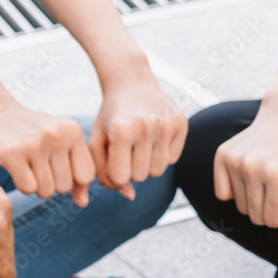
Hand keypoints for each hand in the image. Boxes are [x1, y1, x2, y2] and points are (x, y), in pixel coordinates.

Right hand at [0, 97, 95, 207]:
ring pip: (46, 191)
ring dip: (36, 186)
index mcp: (73, 131)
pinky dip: (21, 185)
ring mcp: (34, 144)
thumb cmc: (32, 133)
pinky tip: (16, 168)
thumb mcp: (61, 144)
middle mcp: (57, 135)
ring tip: (27, 165)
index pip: (86, 177)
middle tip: (37, 164)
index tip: (57, 168)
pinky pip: (28, 189)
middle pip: (65, 187)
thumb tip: (83, 203)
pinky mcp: (12, 153)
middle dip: (51, 183)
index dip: (72, 180)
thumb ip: (77, 173)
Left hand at [90, 77, 186, 200]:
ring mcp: (166, 125)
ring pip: (158, 171)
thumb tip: (131, 196)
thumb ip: (103, 175)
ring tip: (140, 145)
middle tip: (126, 148)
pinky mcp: (181, 124)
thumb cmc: (110, 117)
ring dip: (147, 164)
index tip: (111, 158)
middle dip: (130, 168)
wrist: (131, 82)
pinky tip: (154, 137)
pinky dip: (163, 154)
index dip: (114, 172)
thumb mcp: (97, 142)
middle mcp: (146, 127)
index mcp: (121, 131)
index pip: (120, 178)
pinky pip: (173, 159)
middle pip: (140, 176)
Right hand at [214, 104, 277, 230]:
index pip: (273, 221)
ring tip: (269, 179)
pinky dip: (237, 191)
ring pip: (240, 207)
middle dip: (271, 208)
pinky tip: (251, 176)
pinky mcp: (222, 155)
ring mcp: (234, 160)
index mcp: (276, 175)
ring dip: (256, 199)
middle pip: (256, 217)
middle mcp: (251, 167)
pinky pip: (223, 194)